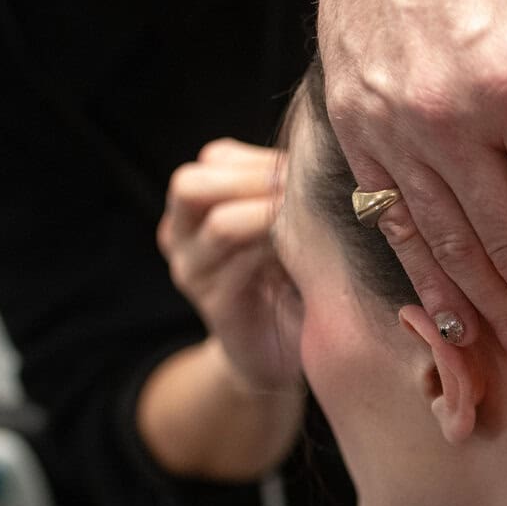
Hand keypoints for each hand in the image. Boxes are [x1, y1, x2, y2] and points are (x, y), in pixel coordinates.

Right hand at [158, 139, 299, 391]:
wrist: (276, 352)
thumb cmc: (287, 277)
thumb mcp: (282, 227)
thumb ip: (283, 193)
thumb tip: (326, 153)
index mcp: (194, 208)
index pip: (213, 159)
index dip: (261, 159)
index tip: (307, 170)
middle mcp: (181, 236)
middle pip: (191, 184)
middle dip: (254, 180)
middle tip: (301, 192)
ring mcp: (192, 273)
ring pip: (220, 224)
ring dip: (271, 215)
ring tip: (308, 221)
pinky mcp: (215, 308)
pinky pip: (240, 270)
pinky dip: (275, 254)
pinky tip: (304, 256)